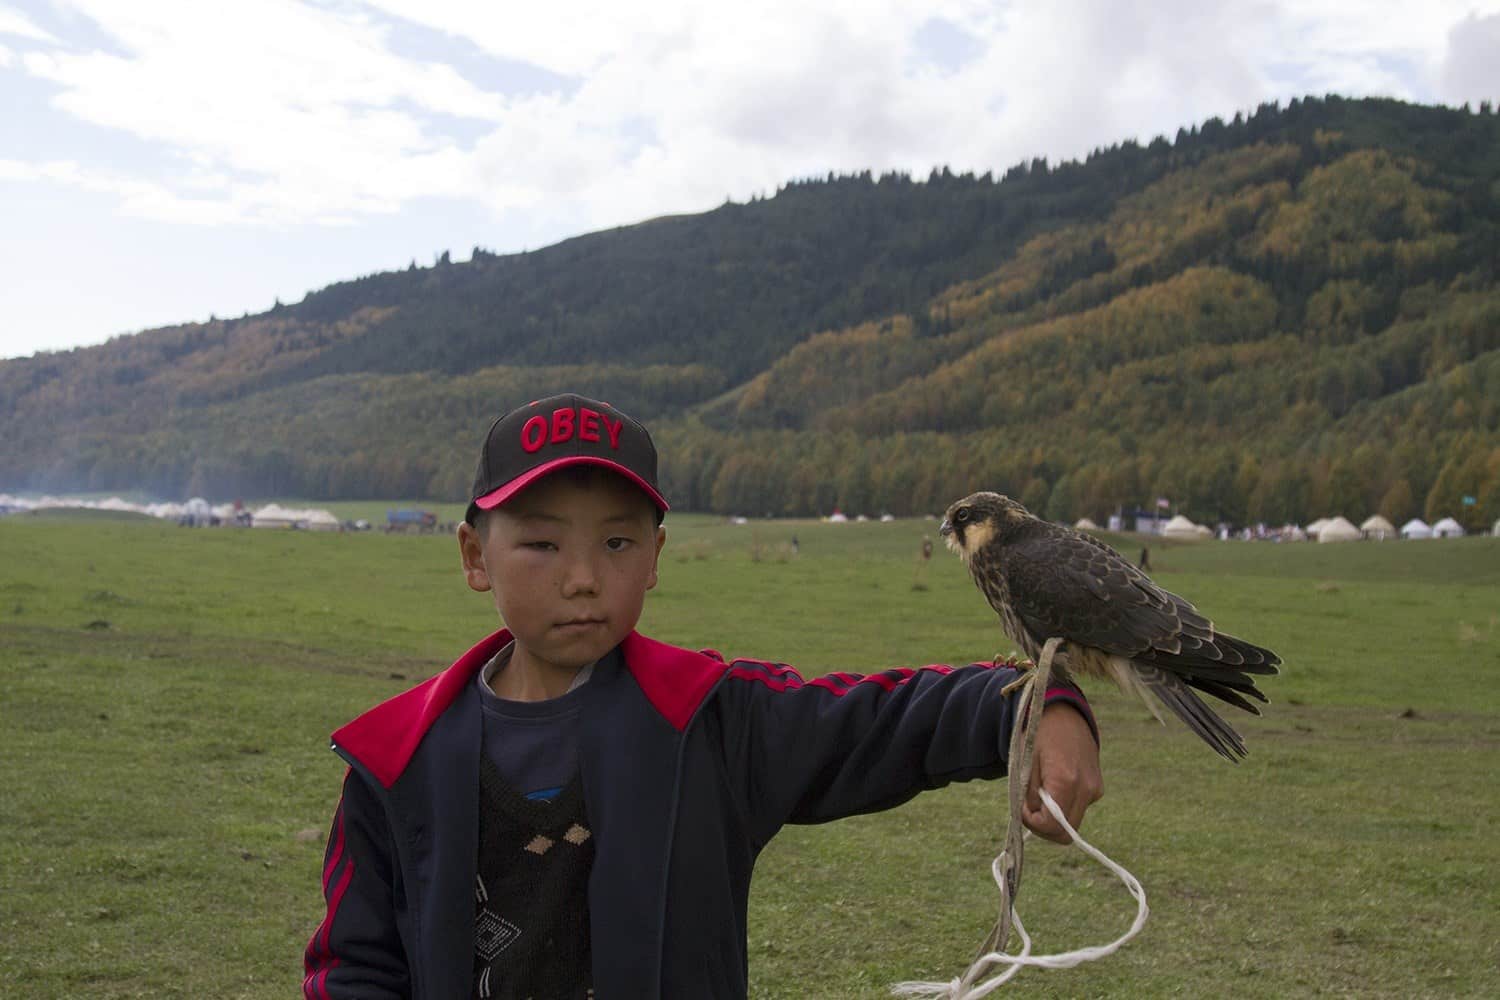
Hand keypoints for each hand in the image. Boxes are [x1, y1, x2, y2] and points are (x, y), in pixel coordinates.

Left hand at [1022, 702, 1102, 843]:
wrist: (1064, 713)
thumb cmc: (1039, 734)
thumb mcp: (1026, 762)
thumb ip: (1029, 794)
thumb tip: (1033, 817)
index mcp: (1066, 780)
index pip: (1052, 825)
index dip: (1032, 823)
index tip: (1021, 808)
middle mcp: (1086, 788)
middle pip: (1065, 832)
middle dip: (1043, 826)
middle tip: (1028, 808)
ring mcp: (1094, 789)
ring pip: (1072, 823)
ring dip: (1052, 819)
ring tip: (1039, 795)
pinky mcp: (1097, 788)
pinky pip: (1077, 809)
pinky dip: (1062, 808)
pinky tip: (1052, 788)